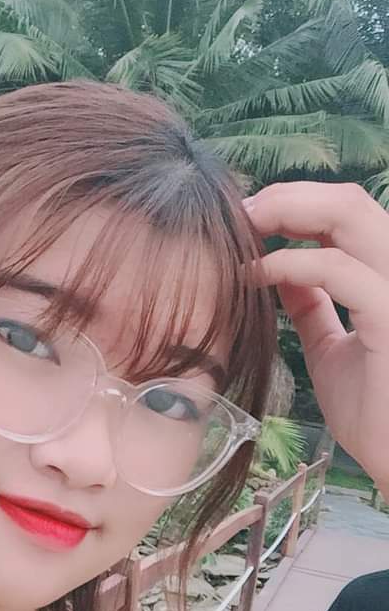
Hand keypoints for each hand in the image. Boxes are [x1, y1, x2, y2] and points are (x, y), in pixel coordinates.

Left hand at [243, 181, 388, 497]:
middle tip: (237, 216)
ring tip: (242, 231)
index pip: (347, 214)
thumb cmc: (375, 413)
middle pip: (348, 200)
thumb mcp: (333, 348)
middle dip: (285, 198)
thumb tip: (282, 269)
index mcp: (388, 278)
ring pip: (349, 213)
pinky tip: (253, 275)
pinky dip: (288, 263)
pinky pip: (336, 271)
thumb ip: (313, 306)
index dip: (295, 205)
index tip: (246, 221)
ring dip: (286, 212)